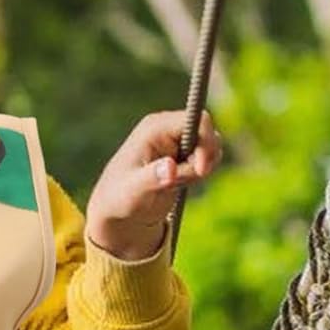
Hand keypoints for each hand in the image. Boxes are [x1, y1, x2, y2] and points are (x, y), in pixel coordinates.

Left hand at [85, 110, 222, 260]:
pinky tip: (181, 183)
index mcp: (155, 127)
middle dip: (205, 158)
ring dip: (202, 168)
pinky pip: (208, 158)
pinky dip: (201, 172)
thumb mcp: (134, 190)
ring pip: (211, 146)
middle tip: (186, 180)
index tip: (201, 171)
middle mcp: (168, 128)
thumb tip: (171, 167)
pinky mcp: (184, 154)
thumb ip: (152, 178)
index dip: (206, 143)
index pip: (197, 120)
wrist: (118, 208)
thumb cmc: (119, 197)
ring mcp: (177, 140)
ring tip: (177, 183)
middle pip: (208, 133)